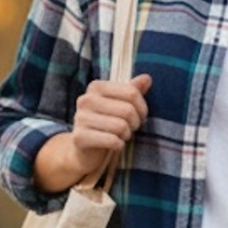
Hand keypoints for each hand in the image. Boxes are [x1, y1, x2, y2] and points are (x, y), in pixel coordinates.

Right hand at [34, 74, 150, 192]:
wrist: (86, 150)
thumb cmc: (108, 123)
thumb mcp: (121, 105)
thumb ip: (133, 90)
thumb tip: (147, 78)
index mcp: (96, 87)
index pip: (132, 93)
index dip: (142, 108)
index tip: (139, 115)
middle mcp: (86, 99)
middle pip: (128, 110)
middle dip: (135, 123)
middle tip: (130, 128)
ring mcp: (80, 118)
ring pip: (121, 126)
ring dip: (127, 135)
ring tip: (121, 135)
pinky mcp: (79, 137)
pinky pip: (112, 140)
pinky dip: (119, 145)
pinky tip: (115, 144)